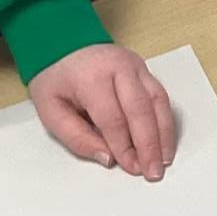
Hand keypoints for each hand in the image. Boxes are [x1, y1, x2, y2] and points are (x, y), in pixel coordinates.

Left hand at [28, 44, 175, 179]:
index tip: (131, 168)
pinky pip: (161, 96)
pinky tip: (165, 141)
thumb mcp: (51, 111)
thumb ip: (76, 138)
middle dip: (149, 144)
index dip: (124, 146)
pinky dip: (165, 121)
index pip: (113, 118)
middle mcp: (120, 67)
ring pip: (158, 101)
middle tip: (154, 171)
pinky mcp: (146, 70)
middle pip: (141, 109)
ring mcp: (137, 66)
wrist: (65, 44)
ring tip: (164, 160)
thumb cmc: (56, 79)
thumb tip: (108, 159)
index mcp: (92, 77)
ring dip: (164, 134)